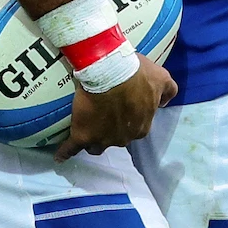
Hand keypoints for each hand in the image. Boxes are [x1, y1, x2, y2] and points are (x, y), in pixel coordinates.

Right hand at [55, 54, 176, 161]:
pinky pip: (71, 148)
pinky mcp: (82, 134)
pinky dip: (65, 152)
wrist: (110, 70)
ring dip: (93, 141)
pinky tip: (59, 156)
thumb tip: (164, 103)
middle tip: (102, 114)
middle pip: (115, 138)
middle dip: (110, 130)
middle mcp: (123, 138)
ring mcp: (102, 138)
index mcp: (141, 127)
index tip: (120, 109)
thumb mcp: (161, 78)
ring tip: (86, 131)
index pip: (133, 128)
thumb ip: (168, 91)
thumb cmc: (136, 73)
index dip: (127, 119)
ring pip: (96, 146)